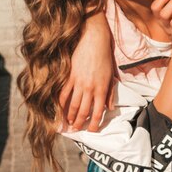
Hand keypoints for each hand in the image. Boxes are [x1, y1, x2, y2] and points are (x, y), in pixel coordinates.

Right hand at [59, 11, 114, 131]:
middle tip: (77, 131)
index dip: (95, 122)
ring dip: (69, 116)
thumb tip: (109, 108)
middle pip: (83, 110)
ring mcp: (78, 83)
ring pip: (72, 104)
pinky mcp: (70, 77)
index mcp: (102, 88)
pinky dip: (61, 104)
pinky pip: (63, 93)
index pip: (98, 111)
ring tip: (68, 124)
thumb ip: (109, 93)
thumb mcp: (111, 76)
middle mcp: (90, 88)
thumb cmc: (105, 57)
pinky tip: (59, 110)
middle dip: (80, 123)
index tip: (92, 130)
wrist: (94, 41)